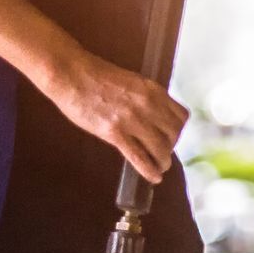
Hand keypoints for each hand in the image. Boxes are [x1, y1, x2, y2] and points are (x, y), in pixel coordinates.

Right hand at [43, 50, 188, 184]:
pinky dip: (149, 170)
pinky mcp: (114, 133)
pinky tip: (153, 177)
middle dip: (171, 146)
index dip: (178, 130)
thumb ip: (144, 98)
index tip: (171, 136)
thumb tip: (151, 115)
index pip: (181, 116)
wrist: (72, 75)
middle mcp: (148, 104)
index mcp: (153, 90)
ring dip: (163, 161)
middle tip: (162, 153)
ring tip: (160, 167)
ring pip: (160, 148)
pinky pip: (139, 157)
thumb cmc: (96, 75)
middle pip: (173, 134)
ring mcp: (132, 120)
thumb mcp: (131, 81)